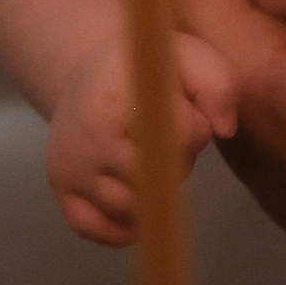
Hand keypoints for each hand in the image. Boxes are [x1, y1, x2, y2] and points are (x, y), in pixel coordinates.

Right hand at [45, 27, 237, 247]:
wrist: (94, 72)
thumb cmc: (152, 70)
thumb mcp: (191, 57)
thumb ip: (218, 84)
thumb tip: (225, 130)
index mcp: (119, 95)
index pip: (181, 138)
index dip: (196, 129)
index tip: (185, 110)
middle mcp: (88, 133)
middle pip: (157, 179)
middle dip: (176, 163)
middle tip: (165, 138)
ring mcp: (71, 163)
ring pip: (130, 207)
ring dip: (151, 192)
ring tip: (148, 159)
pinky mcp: (60, 185)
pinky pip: (94, 227)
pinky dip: (118, 226)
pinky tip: (135, 202)